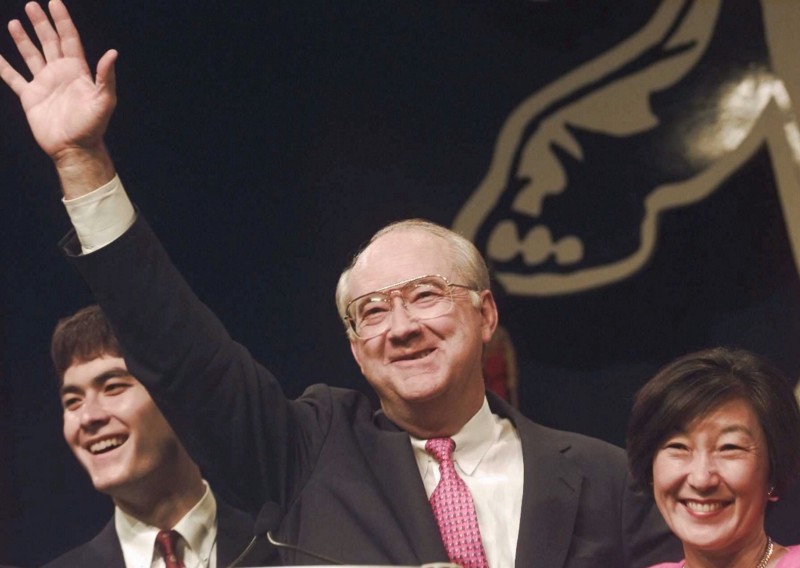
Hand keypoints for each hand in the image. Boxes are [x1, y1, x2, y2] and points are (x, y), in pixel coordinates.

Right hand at [0, 0, 116, 192]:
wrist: (74, 148)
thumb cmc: (92, 126)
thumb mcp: (104, 101)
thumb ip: (106, 77)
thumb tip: (112, 53)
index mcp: (77, 71)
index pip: (69, 39)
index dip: (62, 21)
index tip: (55, 2)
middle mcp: (60, 73)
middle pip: (49, 42)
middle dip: (42, 24)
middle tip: (33, 5)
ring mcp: (44, 83)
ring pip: (32, 55)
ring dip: (24, 39)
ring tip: (16, 22)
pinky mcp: (31, 97)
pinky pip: (13, 78)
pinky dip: (4, 67)